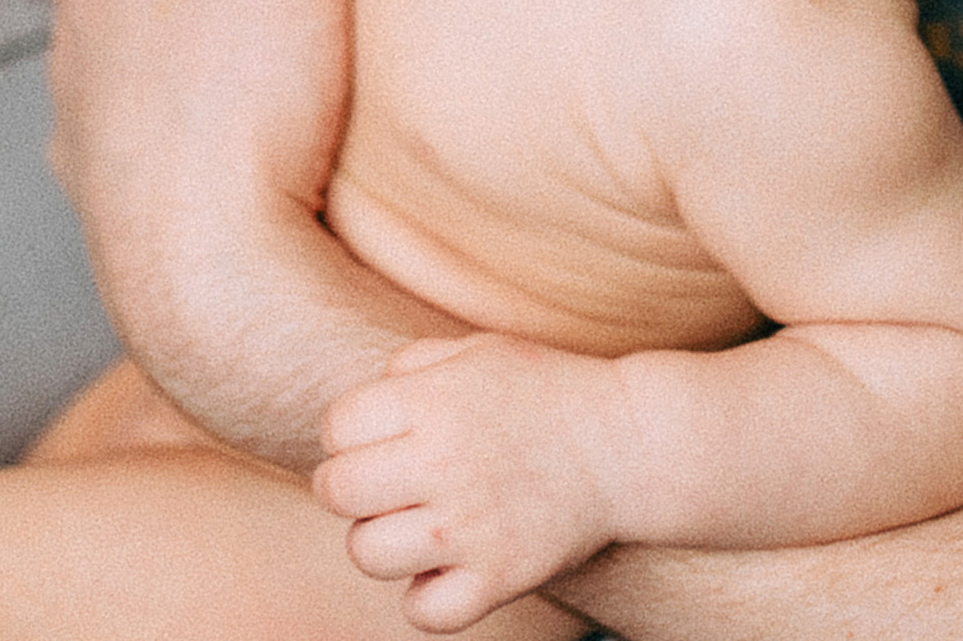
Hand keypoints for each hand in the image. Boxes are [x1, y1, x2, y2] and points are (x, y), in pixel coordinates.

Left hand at [41, 0, 373, 447]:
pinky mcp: (128, 188)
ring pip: (206, 16)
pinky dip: (253, 94)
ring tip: (361, 29)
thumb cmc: (249, 106)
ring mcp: (99, 106)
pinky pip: (204, 105)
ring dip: (274, 8)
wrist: (216, 307)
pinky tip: (305, 118)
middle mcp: (83, 7)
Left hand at [317, 334, 621, 631]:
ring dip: (381, 541)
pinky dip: (425, 597)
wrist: (626, 444)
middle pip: (338, 491)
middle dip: (351, 488)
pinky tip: (444, 568)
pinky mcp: (499, 577)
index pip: (336, 427)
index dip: (350, 434)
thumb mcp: (476, 351)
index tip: (381, 438)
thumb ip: (410, 365)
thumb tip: (358, 411)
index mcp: (432, 401)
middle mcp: (442, 463)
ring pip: (367, 553)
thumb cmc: (545, 391)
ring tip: (416, 524)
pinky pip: (423, 612)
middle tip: (387, 485)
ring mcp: (469, 526)